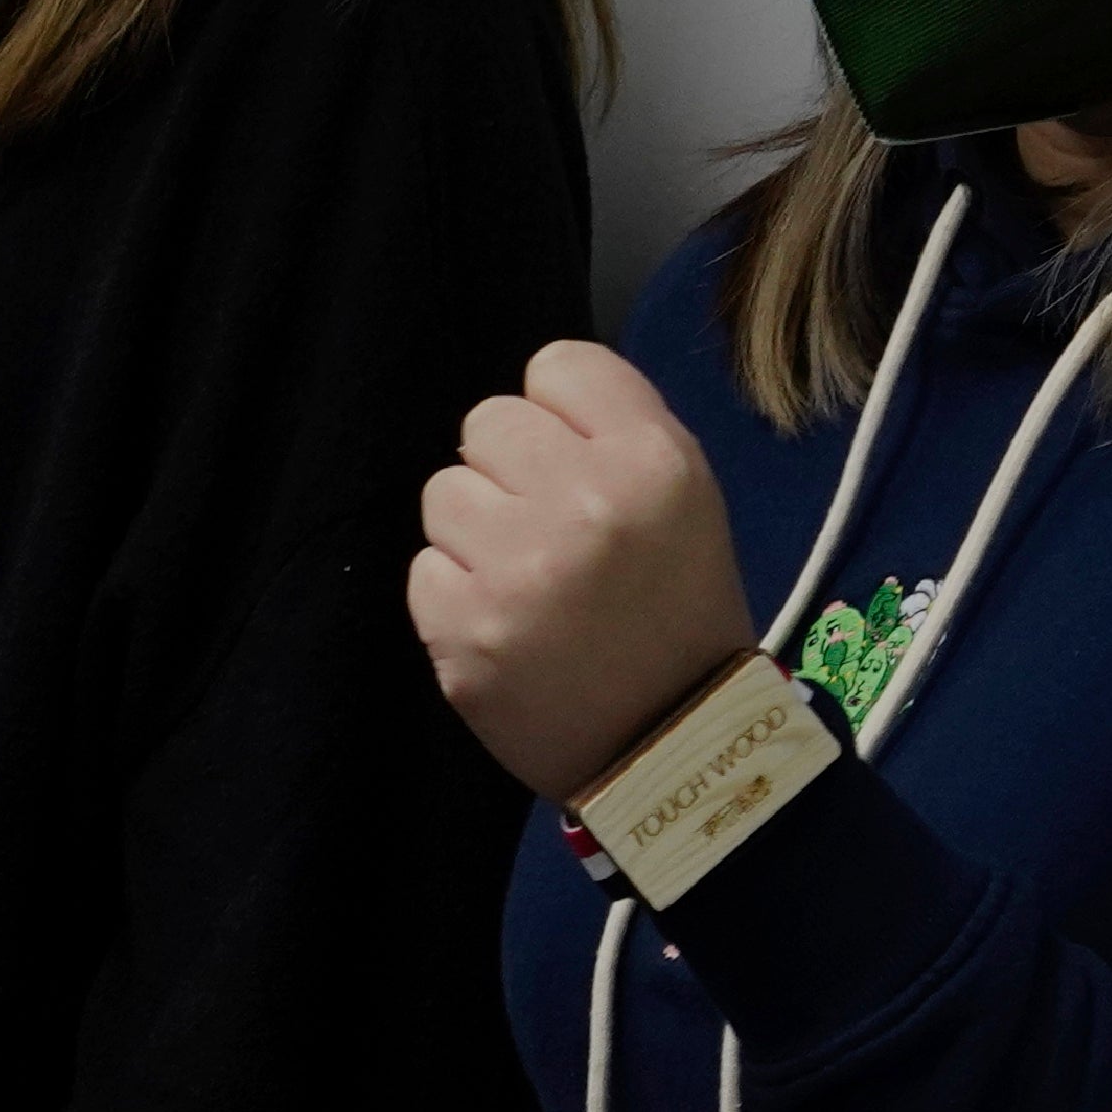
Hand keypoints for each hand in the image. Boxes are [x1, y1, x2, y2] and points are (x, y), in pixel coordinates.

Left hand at [411, 341, 764, 799]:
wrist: (672, 745)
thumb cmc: (679, 613)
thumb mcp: (686, 502)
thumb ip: (614, 433)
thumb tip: (530, 397)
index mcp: (655, 462)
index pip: (557, 365)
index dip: (560, 414)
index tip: (576, 459)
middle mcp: (585, 502)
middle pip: (487, 419)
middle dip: (509, 469)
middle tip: (549, 529)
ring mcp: (516, 567)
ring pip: (444, 490)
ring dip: (474, 530)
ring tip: (528, 580)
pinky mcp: (460, 626)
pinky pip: (424, 567)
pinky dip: (455, 594)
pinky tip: (506, 625)